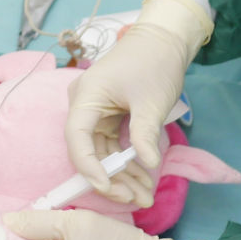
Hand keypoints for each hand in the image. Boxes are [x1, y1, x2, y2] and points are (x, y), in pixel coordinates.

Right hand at [66, 0, 210, 206]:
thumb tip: (148, 164)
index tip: (110, 189)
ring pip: (101, 151)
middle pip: (89, 150)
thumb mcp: (151, 101)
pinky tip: (143, 178)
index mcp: (86, 97)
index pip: (77, 139)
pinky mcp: (107, 115)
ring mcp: (95, 111)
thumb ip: (145, 134)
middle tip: (136, 199)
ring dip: (121, 174)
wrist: (163, 40)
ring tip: (145, 196)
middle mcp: (84, 106)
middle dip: (112, 178)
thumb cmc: (154, 62)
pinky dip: (126, 161)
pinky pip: (111, 144)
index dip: (90, 168)